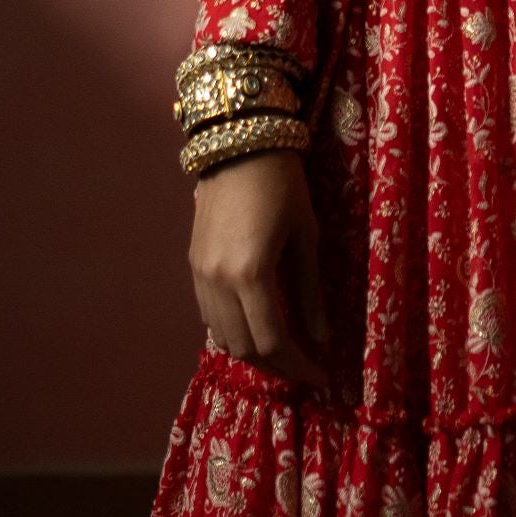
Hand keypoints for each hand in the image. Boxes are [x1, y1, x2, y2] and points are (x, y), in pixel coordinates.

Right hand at [189, 150, 328, 386]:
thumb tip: (322, 338)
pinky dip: (233, 332)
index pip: (273, 341)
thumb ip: (311, 292)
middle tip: (306, 368)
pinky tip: (256, 326)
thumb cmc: (283, 184)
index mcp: (250, 274)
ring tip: (285, 352)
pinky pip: (210, 316)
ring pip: (222, 337)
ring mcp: (199, 275)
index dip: (298, 365)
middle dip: (277, 366)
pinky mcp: (193, 266)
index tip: (322, 375)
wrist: (239, 142)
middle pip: (244, 348)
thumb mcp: (306, 237)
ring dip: (253, 352)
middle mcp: (217, 282)